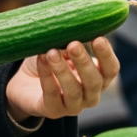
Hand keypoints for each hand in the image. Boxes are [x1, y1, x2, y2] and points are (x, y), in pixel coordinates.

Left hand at [5, 36, 119, 122]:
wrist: (25, 82)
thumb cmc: (51, 60)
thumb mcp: (63, 47)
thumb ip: (71, 40)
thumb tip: (74, 25)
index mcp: (99, 78)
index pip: (111, 70)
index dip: (107, 55)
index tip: (98, 38)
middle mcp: (90, 95)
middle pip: (94, 82)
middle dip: (84, 62)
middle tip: (73, 44)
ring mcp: (73, 106)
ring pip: (74, 91)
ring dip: (63, 70)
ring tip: (52, 52)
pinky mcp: (53, 111)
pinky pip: (52, 95)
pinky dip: (46, 76)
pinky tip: (41, 59)